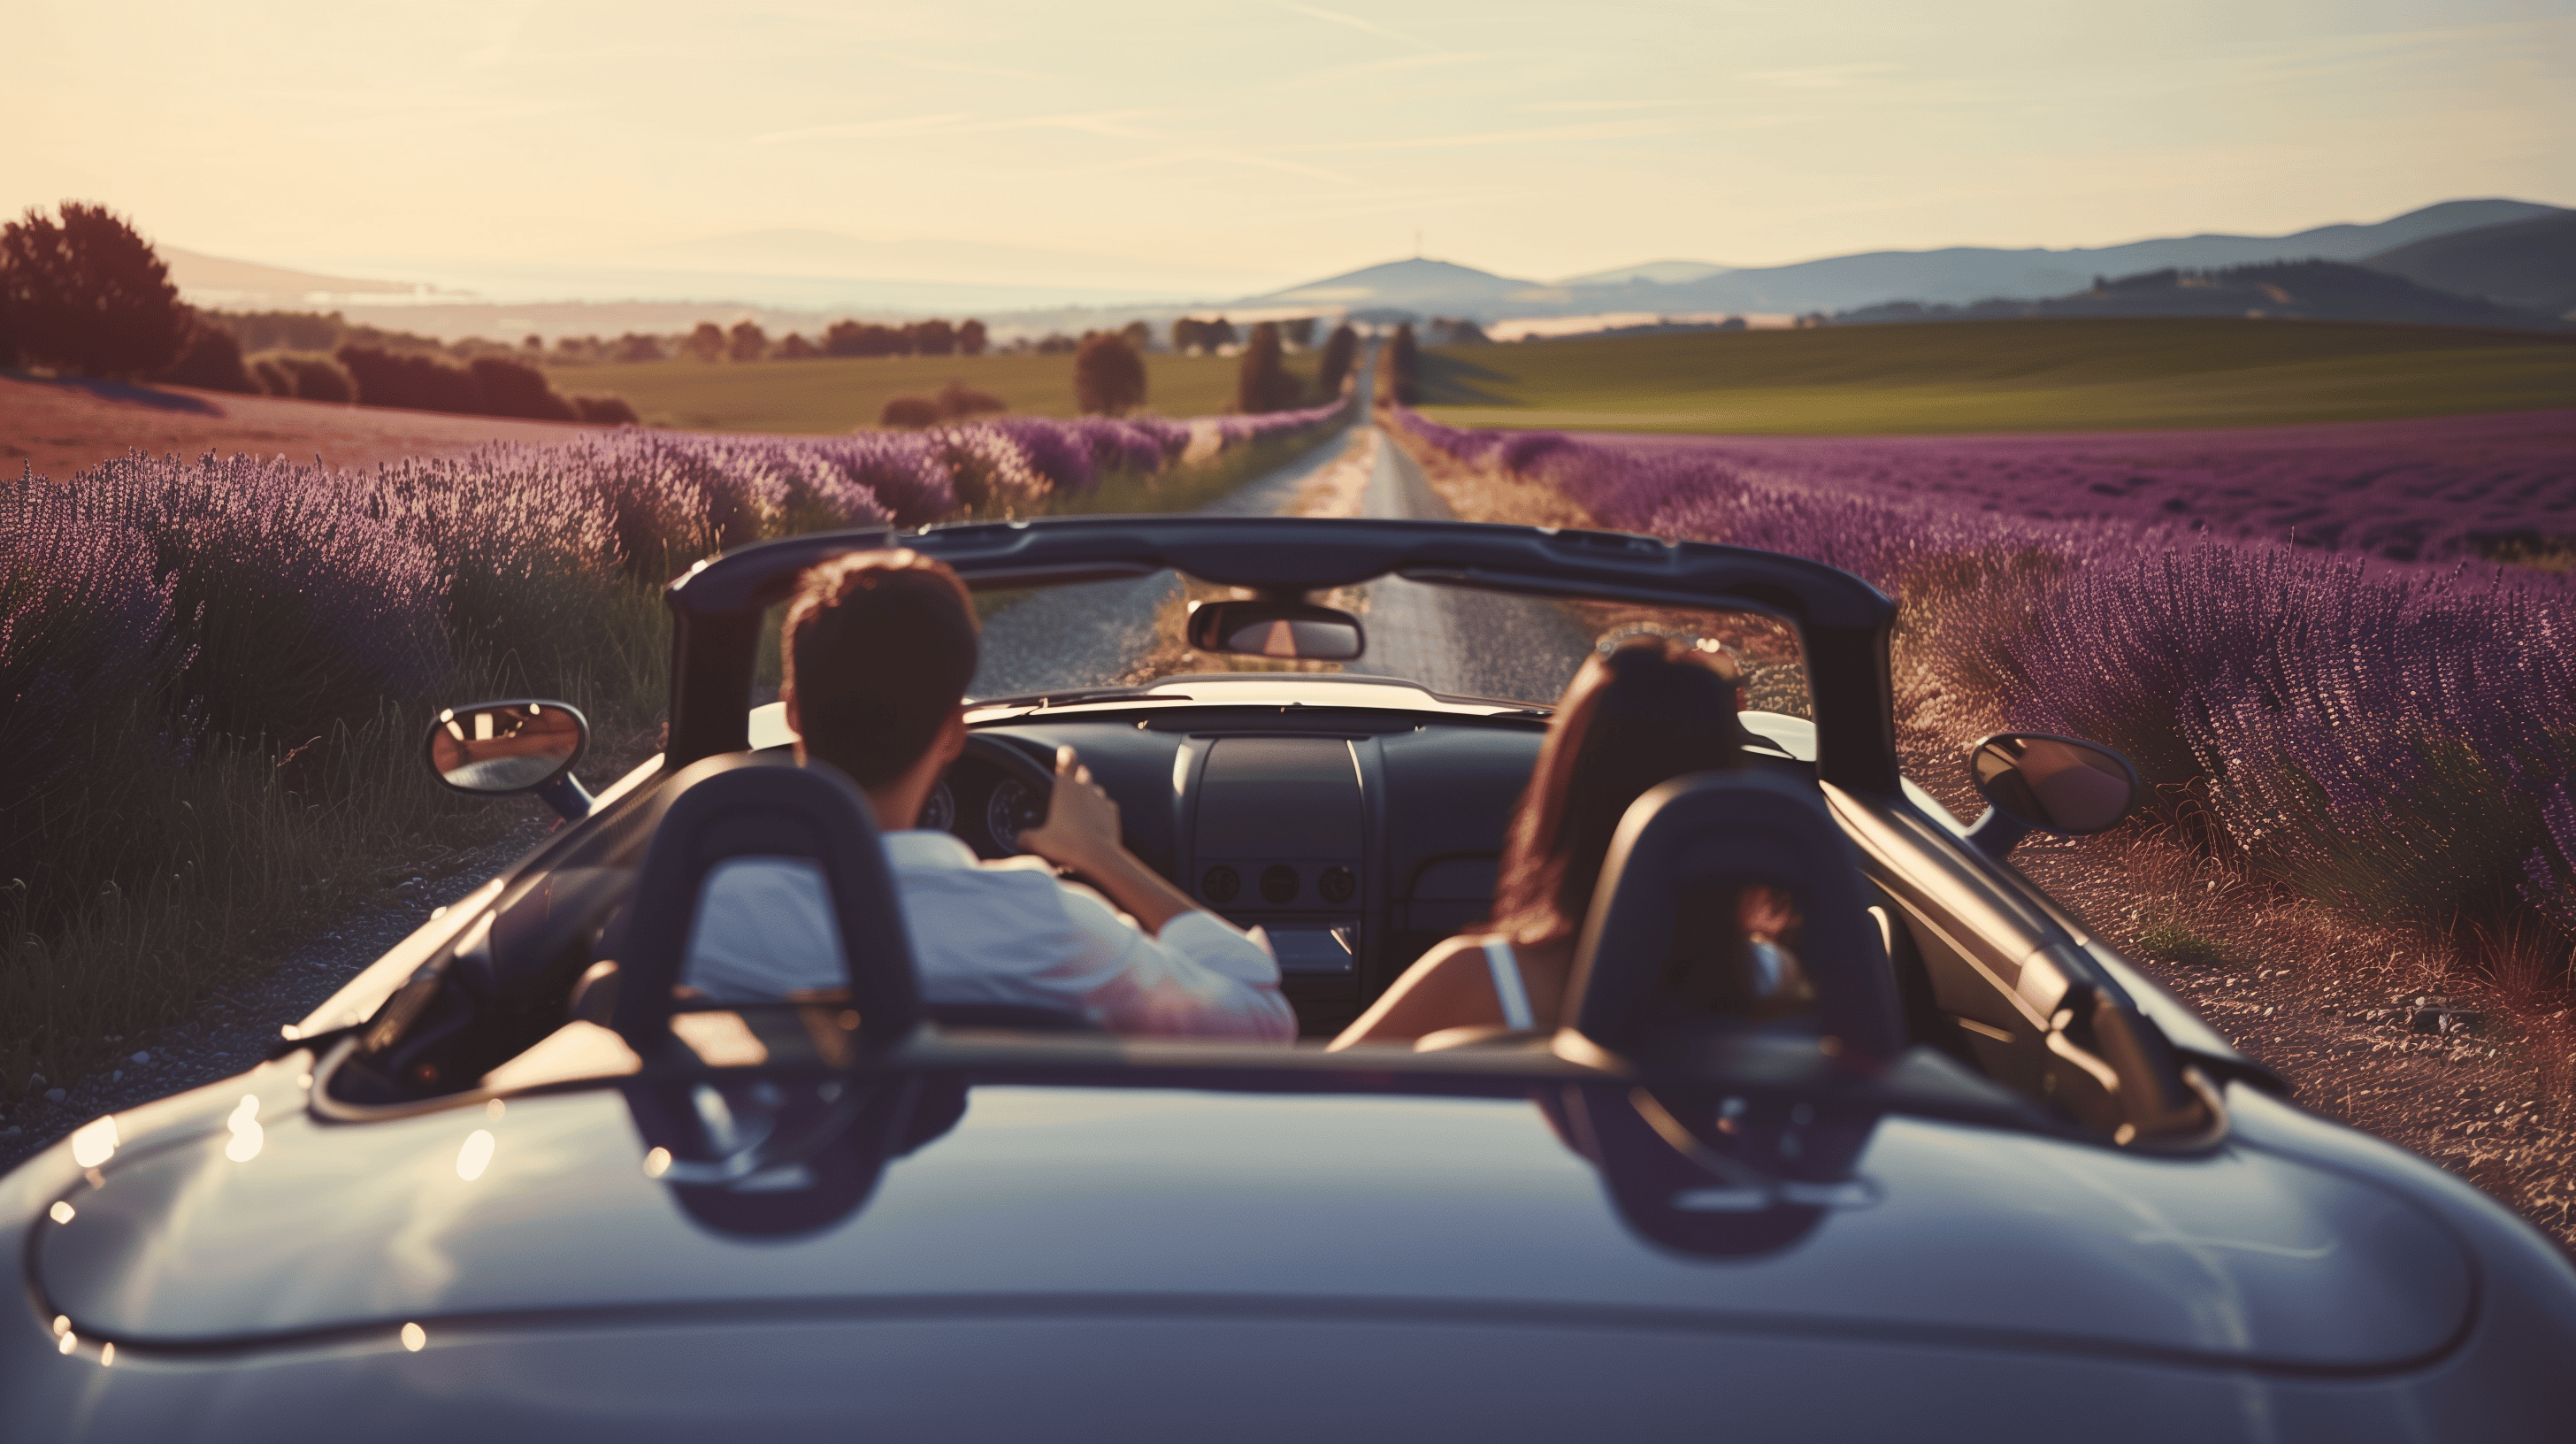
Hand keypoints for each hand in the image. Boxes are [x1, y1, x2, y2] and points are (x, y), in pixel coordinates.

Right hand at [1017, 746, 1121, 871]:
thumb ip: (1025, 837)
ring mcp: (1101, 799)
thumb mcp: (1037, 842)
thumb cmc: (1067, 846)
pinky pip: (1105, 806)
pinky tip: (1094, 823)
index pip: (1066, 763)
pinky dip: (1100, 811)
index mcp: (1065, 789)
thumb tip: (1020, 840)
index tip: (1066, 751)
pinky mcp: (1113, 812)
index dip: (1065, 755)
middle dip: (1077, 775)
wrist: (1099, 858)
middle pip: (1082, 773)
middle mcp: (1085, 789)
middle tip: (1071, 781)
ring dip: (1088, 794)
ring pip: (1095, 789)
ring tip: (1081, 808)